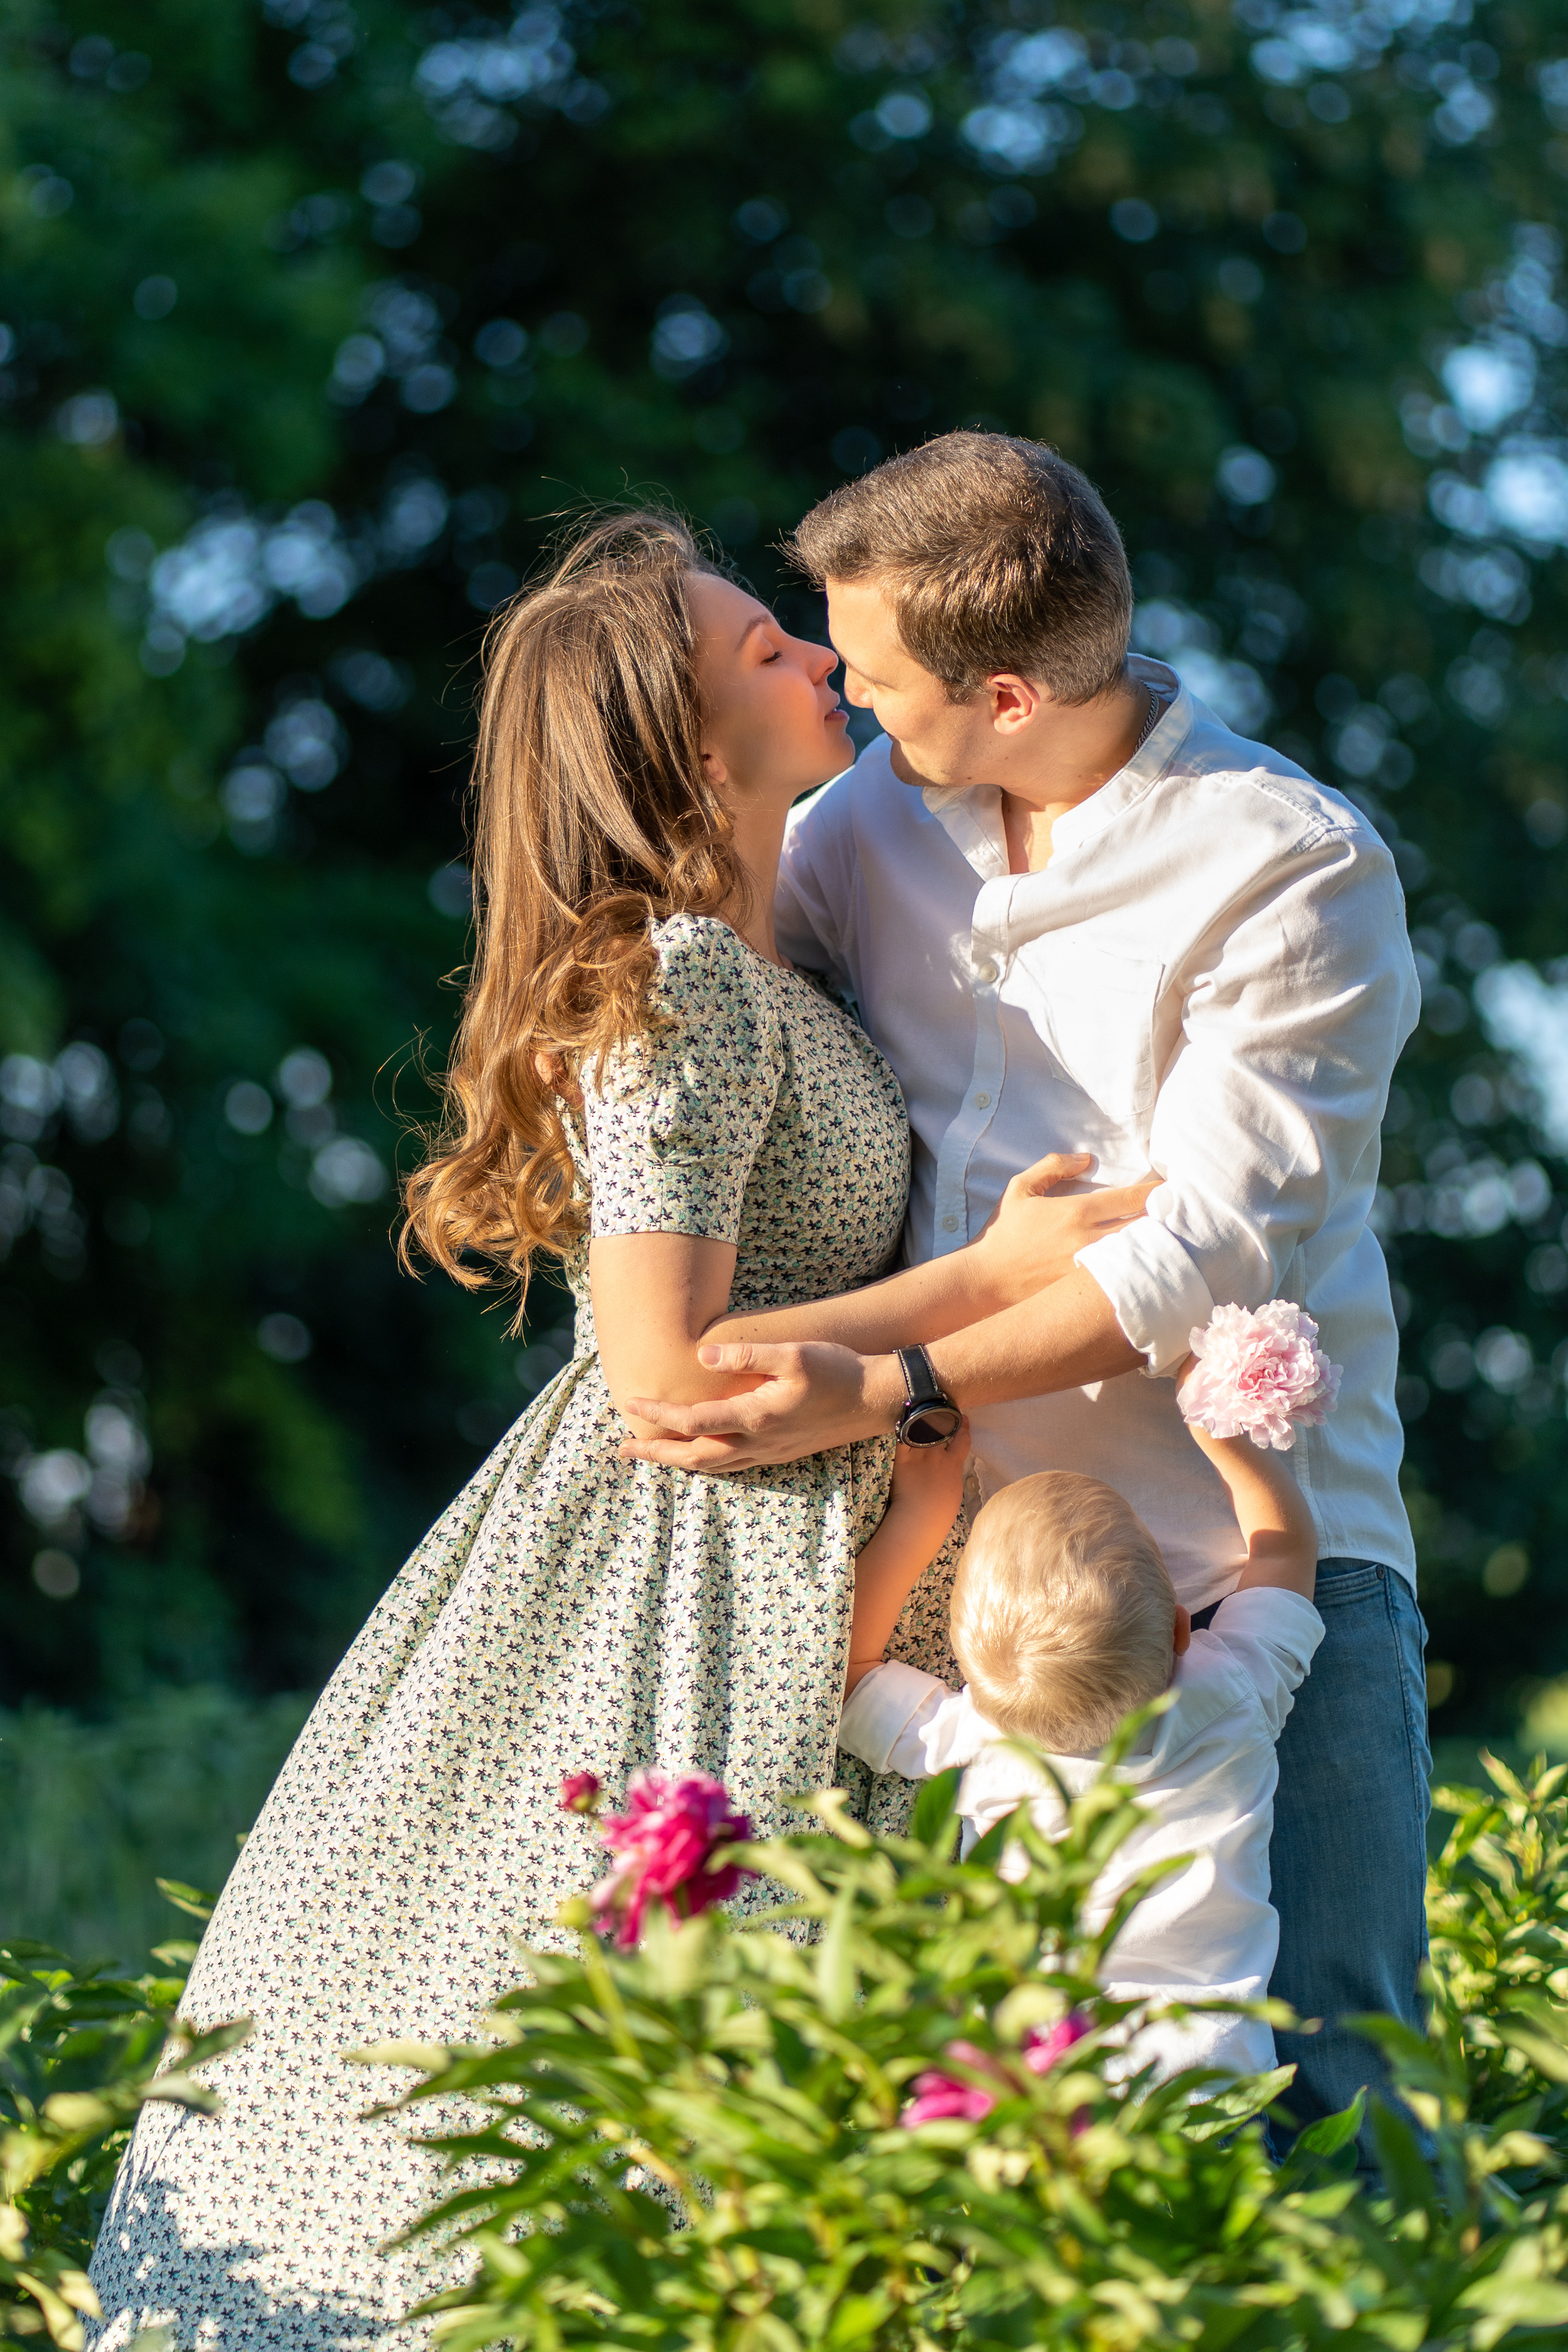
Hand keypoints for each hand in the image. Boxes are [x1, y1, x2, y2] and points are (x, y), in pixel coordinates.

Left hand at [619, 1341, 903, 1472]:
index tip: (631, 1403)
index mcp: (756, 1417)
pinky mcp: (783, 1453)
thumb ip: (745, 1354)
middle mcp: (759, 1442)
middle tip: (624, 1448)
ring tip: (653, 1453)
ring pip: (714, 1466)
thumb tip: (702, 1353)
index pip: (693, 1422)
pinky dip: (708, 1463)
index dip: (658, 1415)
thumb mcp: (792, 1354)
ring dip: (679, 1461)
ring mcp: (771, 1452)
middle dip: (657, 1453)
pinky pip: (734, 1466)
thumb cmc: (838, 1371)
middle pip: (695, 1457)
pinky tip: (702, 1454)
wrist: (878, 1400)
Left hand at [887, 1418, 970, 1543]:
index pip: (962, 1440)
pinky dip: (904, 1429)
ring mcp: (920, 1454)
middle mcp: (938, 1454)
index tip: (963, 1419)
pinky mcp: (902, 1457)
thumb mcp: (954, 1490)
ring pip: (923, 1429)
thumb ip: (952, 1473)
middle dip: (942, 1418)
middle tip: (940, 1412)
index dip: (963, 1427)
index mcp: (953, 1464)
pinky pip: (903, 1437)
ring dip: (924, 1420)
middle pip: (942, 1429)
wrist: (920, 1516)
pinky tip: (905, 1422)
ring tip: (922, 1413)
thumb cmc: (940, 1511)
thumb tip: (949, 1468)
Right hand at [974, 1154, 1158, 1307]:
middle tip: (1181, 1212)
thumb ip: (1052, 1167)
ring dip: (1156, 1245)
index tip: (1171, 1188)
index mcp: (1075, 1212)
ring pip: (1136, 1254)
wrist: (986, 1280)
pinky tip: (1150, 1265)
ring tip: (1175, 1238)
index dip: (1156, 1192)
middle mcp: (1088, 1240)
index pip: (1129, 1199)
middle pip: (1142, 1228)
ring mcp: (1089, 1268)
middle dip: (1164, 1219)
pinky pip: (1121, 1276)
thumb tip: (1085, 1159)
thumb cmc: (1003, 1232)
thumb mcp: (1020, 1188)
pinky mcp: (1086, 1290)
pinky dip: (1138, 1269)